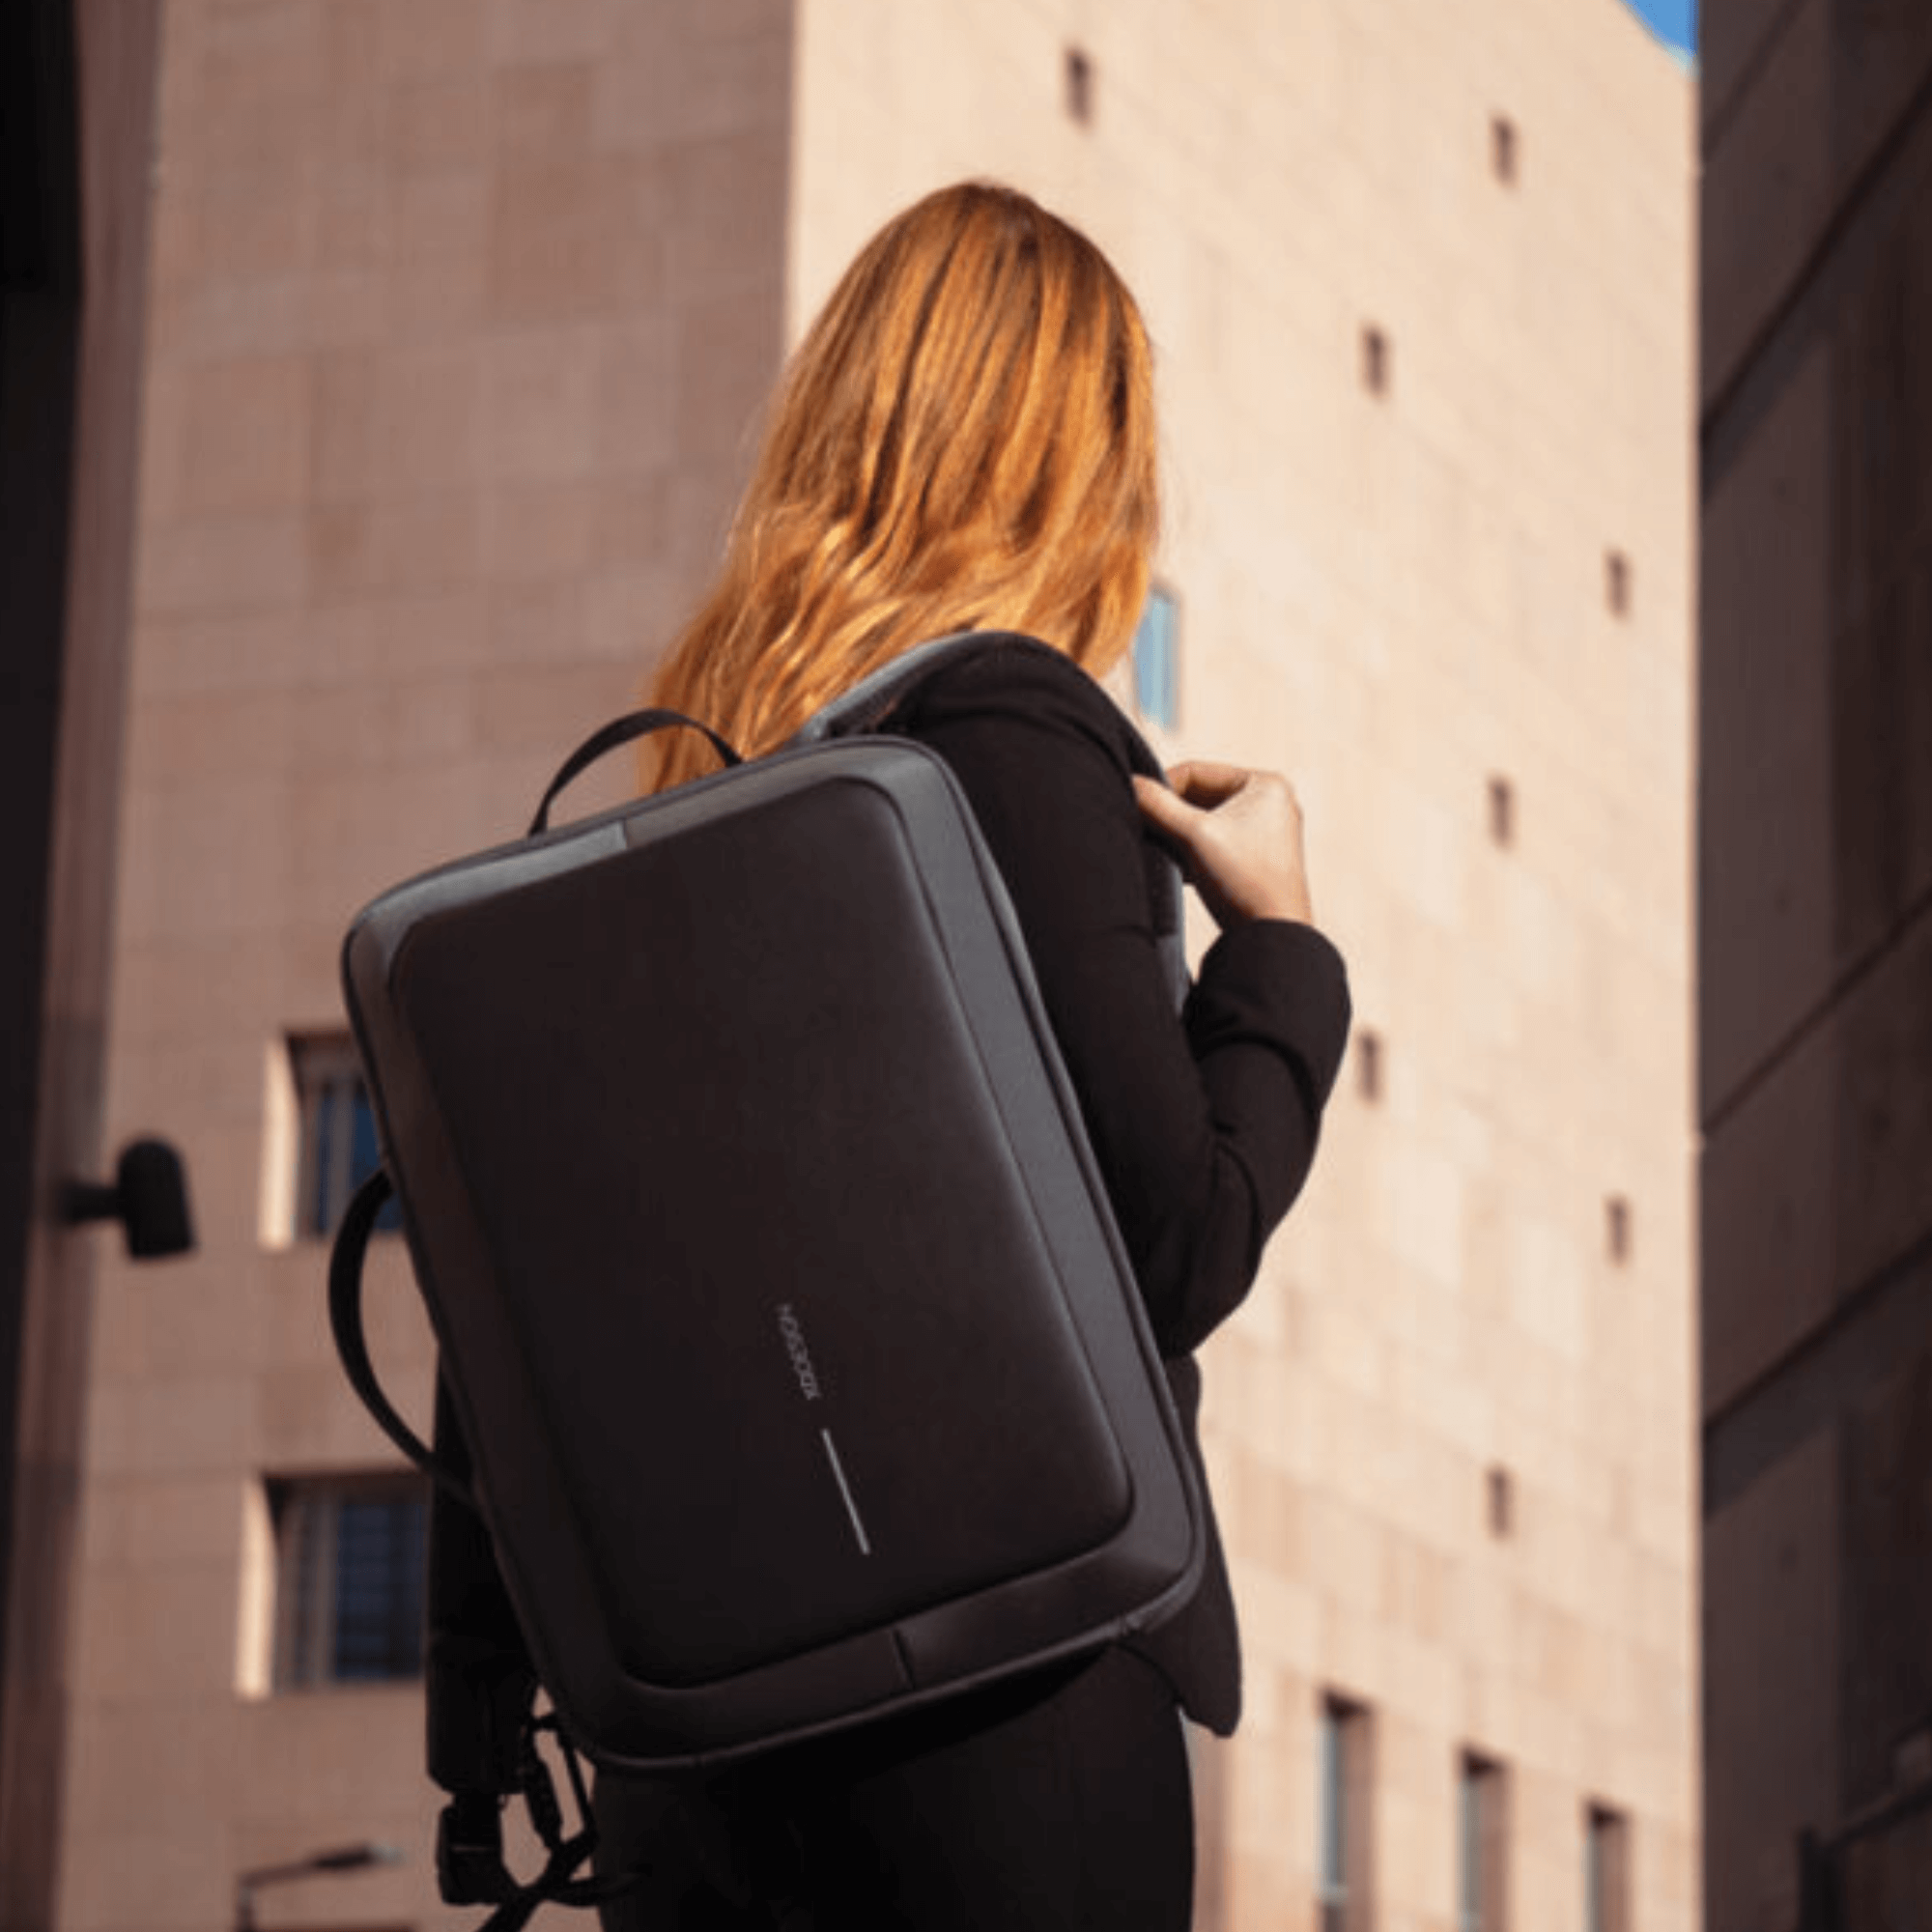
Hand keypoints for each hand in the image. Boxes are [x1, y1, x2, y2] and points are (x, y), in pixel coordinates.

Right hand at [1131, 760, 1314, 928]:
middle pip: (1200, 796)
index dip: (1162, 788)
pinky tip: (1181, 871)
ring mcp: (1265, 831)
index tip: (1138, 809)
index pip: (1196, 771)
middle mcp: (1270, 802)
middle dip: (1171, 816)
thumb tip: (1130, 782)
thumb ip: (1157, 805)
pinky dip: (1193, 853)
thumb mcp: (1193, 835)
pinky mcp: (1256, 858)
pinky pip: (1214, 843)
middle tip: (1149, 834)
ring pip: (1204, 822)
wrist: (1272, 936)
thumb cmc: (1245, 881)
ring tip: (1167, 855)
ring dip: (1179, 837)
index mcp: (1265, 784)